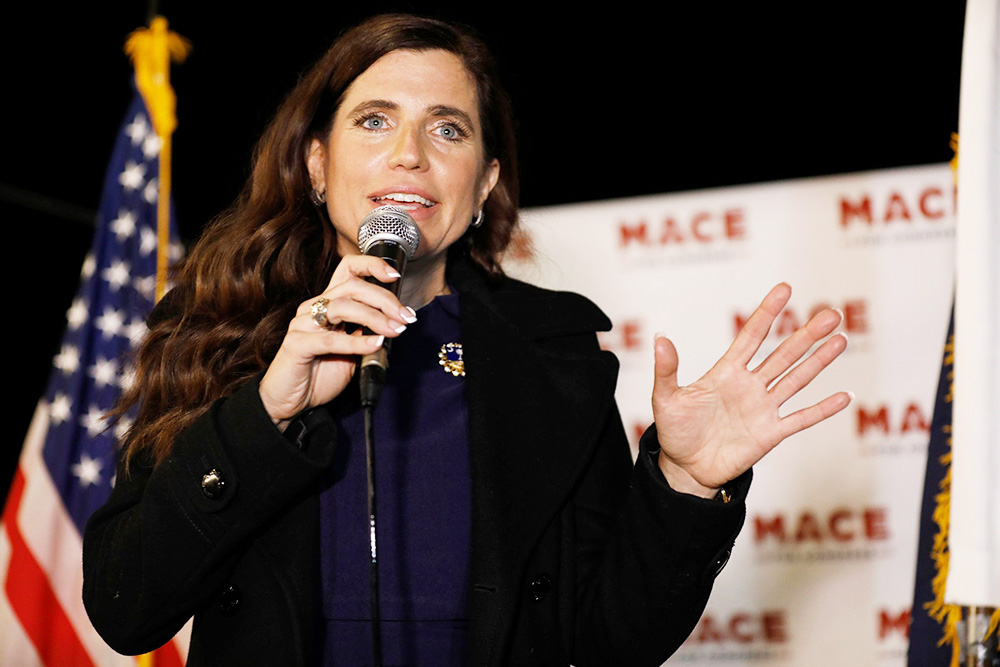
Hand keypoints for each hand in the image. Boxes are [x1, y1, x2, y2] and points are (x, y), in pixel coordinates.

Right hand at [258, 256, 416, 429]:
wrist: (293, 403)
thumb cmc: (321, 374)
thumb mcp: (353, 349)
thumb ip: (368, 332)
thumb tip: (396, 321)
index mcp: (328, 303)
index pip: (348, 269)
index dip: (371, 266)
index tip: (395, 276)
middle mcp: (314, 307)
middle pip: (352, 286)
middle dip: (384, 299)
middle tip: (405, 317)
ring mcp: (303, 324)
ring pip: (342, 307)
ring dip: (375, 317)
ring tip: (395, 330)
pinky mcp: (297, 344)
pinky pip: (330, 339)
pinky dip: (357, 342)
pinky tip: (375, 344)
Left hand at [652, 283, 850, 497]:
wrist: (685, 468)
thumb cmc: (675, 431)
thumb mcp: (665, 399)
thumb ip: (667, 370)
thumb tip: (660, 338)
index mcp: (726, 372)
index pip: (751, 336)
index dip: (767, 313)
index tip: (785, 289)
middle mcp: (749, 386)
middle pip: (783, 354)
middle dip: (806, 334)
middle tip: (831, 313)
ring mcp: (763, 409)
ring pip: (797, 379)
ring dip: (819, 360)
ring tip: (840, 339)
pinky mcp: (770, 433)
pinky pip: (801, 418)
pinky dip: (822, 409)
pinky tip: (844, 396)